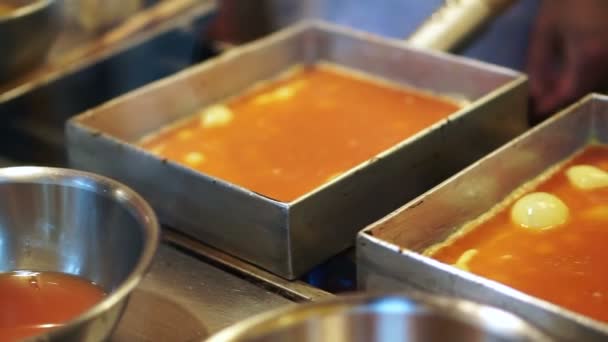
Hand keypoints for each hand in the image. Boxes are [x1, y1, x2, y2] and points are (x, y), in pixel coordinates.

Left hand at [527, 0, 607, 119]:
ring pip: (596, 83)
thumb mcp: (544, 32)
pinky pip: (602, 70)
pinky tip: (570, 73)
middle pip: (585, 92)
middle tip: (539, 104)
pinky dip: (586, 76)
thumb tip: (536, 95)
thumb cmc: (565, 0)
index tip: (533, 114)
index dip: (550, 107)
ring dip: (574, 88)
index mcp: (588, 56)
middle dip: (561, 100)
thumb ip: (539, 66)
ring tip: (551, 90)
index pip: (569, 95)